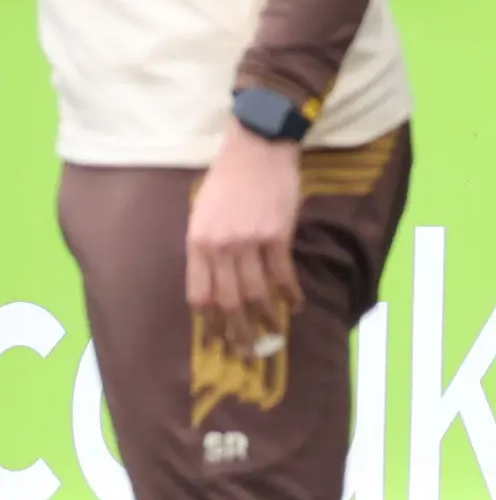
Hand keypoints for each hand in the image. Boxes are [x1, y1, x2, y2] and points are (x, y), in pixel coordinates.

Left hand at [187, 120, 302, 356]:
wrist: (256, 148)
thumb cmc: (226, 179)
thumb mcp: (202, 213)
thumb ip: (206, 247)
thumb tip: (216, 282)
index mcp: (196, 242)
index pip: (199, 294)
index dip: (208, 323)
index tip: (216, 342)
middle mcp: (220, 247)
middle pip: (228, 301)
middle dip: (237, 331)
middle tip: (247, 352)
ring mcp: (249, 241)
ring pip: (257, 292)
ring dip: (266, 318)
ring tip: (274, 333)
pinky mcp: (278, 235)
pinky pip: (283, 273)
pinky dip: (290, 292)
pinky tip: (295, 305)